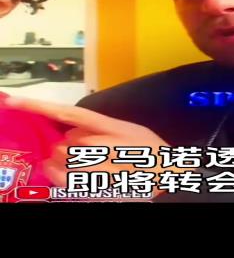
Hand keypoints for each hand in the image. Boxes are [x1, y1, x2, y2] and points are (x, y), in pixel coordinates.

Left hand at [5, 96, 178, 197]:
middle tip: (84, 151)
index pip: (68, 113)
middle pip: (62, 141)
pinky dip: (57, 174)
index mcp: (110, 125)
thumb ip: (100, 127)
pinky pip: (61, 178)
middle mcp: (99, 144)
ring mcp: (93, 165)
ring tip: (80, 164)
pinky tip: (65, 173)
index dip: (38, 107)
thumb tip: (73, 131)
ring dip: (62, 160)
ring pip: (60, 158)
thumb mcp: (129, 130)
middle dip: (66, 145)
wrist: (167, 174)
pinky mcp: (91, 183)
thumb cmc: (150, 151)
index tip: (11, 101)